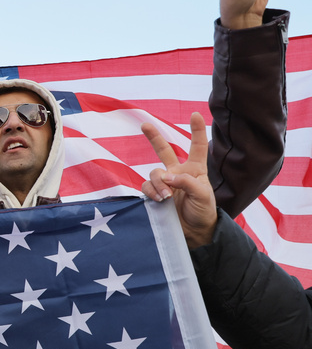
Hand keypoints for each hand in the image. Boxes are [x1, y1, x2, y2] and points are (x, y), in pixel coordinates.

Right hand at [141, 113, 217, 248]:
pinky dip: (152, 192)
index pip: (197, 147)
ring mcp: (165, 184)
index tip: (195, 114)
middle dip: (154, 137)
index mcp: (195, 170)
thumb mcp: (203, 195)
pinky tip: (160, 200)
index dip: (197, 130)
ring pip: (154, 173)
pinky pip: (147, 187)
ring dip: (159, 183)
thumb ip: (186, 182)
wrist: (195, 233)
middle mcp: (178, 173)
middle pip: (164, 151)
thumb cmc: (204, 212)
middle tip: (144, 124)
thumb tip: (166, 176)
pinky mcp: (154, 195)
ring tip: (166, 197)